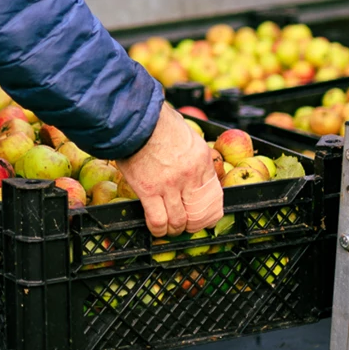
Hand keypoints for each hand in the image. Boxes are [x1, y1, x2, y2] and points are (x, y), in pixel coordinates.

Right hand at [115, 103, 222, 237]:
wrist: (136, 119)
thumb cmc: (157, 121)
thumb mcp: (186, 133)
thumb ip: (191, 150)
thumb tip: (188, 156)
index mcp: (202, 160)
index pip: (212, 194)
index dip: (207, 211)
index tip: (201, 216)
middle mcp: (190, 176)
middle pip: (196, 212)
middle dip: (191, 224)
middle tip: (184, 226)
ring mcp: (170, 185)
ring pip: (178, 220)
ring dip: (174, 230)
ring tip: (169, 230)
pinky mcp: (149, 190)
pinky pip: (158, 219)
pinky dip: (158, 229)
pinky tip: (156, 230)